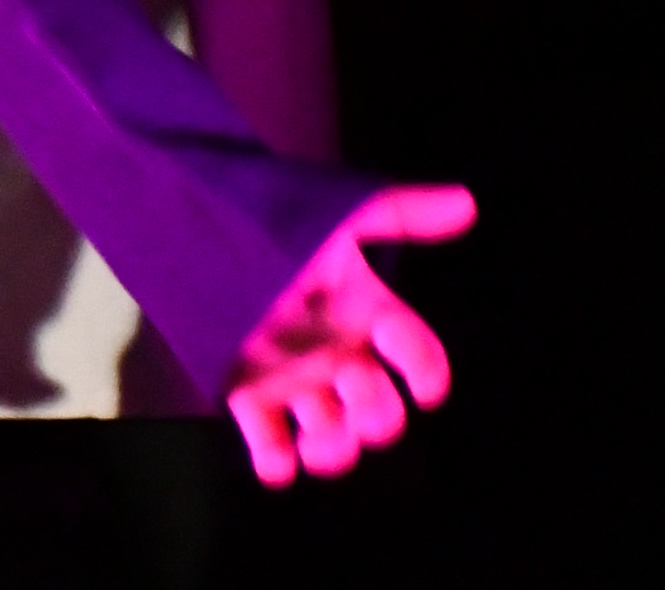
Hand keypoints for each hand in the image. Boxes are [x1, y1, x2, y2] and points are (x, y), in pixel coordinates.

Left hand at [224, 184, 472, 484]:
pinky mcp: (247, 394)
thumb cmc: (276, 221)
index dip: (427, 371)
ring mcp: (296, 381)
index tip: (422, 382)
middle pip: (380, 414)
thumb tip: (465, 201)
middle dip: (376, 412)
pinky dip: (275, 463)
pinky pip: (270, 447)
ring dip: (332, 448)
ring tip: (316, 434)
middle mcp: (340, 358)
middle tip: (349, 377)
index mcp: (369, 318)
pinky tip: (275, 459)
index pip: (418, 355)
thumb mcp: (336, 213)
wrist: (199, 222)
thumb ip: (398, 212)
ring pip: (333, 440)